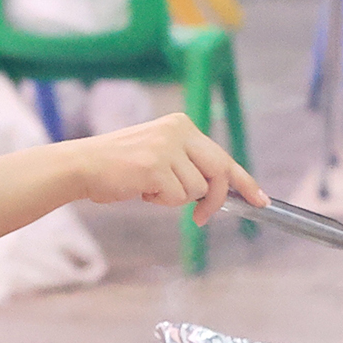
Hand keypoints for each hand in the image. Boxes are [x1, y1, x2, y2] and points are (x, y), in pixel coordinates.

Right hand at [61, 112, 264, 219]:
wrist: (82, 166)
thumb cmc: (120, 168)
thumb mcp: (160, 156)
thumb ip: (188, 165)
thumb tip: (218, 191)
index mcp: (182, 124)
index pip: (222, 155)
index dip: (244, 180)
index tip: (260, 199)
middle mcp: (178, 130)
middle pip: (220, 171)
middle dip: (216, 199)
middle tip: (202, 217)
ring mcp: (167, 147)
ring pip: (196, 189)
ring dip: (175, 199)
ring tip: (149, 188)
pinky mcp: (155, 166)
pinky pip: (177, 197)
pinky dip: (161, 201)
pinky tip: (141, 190)